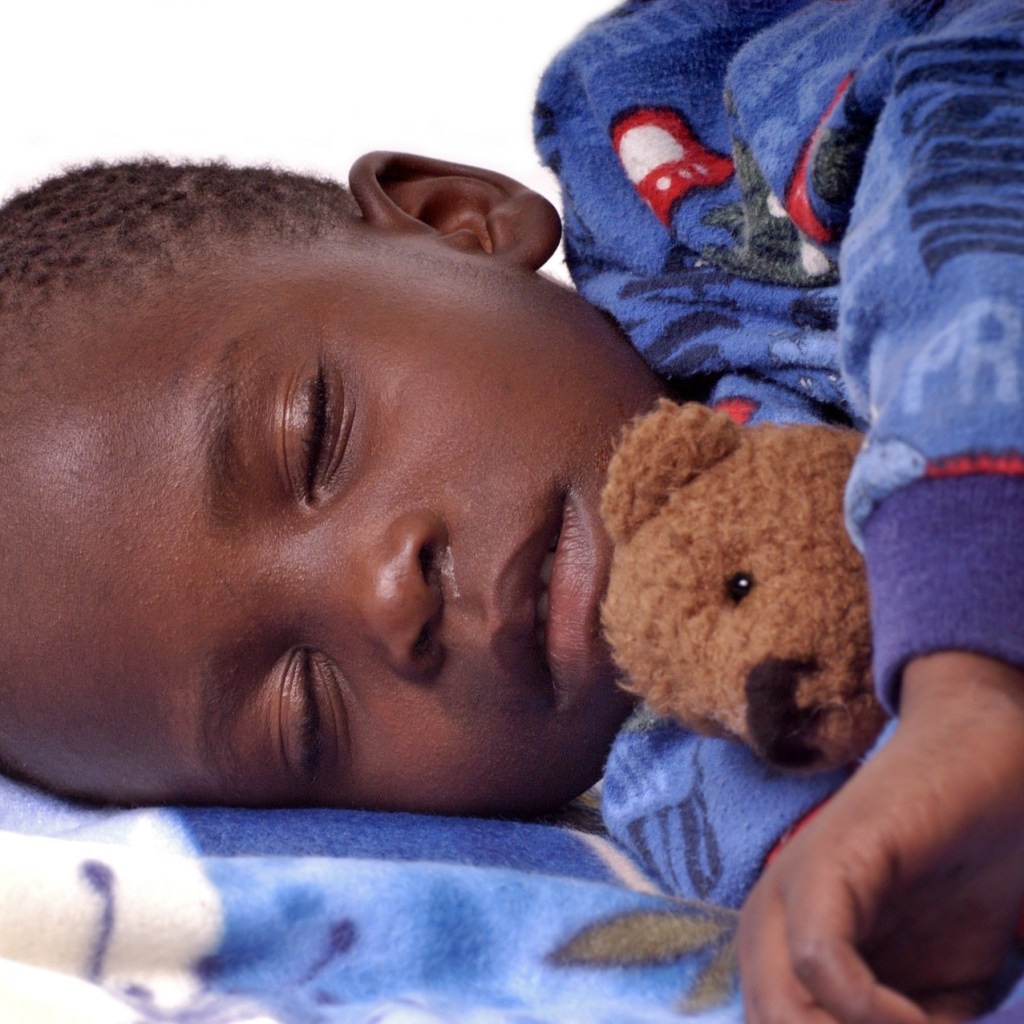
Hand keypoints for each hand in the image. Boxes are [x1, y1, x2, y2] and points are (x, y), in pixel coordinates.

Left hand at [738, 651, 1023, 1023]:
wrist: (992, 773)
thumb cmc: (962, 890)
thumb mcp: (938, 1001)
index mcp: (780, 964)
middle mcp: (768, 929)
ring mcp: (790, 892)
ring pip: (782, 1015)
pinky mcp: (826, 862)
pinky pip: (823, 963)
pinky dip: (871, 1013)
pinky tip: (920, 1020)